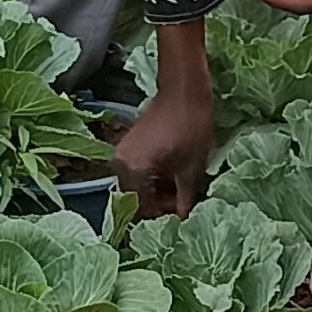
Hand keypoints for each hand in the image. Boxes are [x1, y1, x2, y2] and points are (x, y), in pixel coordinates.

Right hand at [117, 86, 212, 214]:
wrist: (182, 93)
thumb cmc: (190, 127)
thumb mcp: (191, 168)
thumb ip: (184, 198)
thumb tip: (183, 217)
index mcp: (134, 171)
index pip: (144, 209)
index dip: (164, 215)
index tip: (183, 211)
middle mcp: (120, 166)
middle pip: (135, 199)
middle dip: (158, 204)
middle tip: (181, 201)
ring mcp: (120, 155)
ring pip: (135, 187)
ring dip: (154, 192)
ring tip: (177, 187)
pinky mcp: (125, 148)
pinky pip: (134, 173)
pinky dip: (149, 179)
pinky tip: (168, 174)